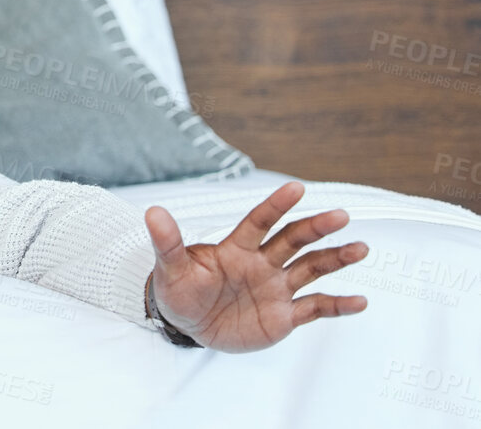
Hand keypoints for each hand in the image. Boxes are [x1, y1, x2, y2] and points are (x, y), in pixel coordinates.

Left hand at [146, 182, 367, 351]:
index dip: (276, 205)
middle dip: (315, 227)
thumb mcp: (170, 269)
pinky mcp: (283, 316)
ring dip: (335, 259)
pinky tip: (359, 301)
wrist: (186, 325)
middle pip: (293, 241)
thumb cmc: (179, 291)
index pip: (259, 221)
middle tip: (340, 215)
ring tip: (360, 248)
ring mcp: (275, 288)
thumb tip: (153, 212)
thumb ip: (167, 242)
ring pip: (311, 269)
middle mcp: (261, 263)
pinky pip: (315, 308)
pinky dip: (337, 305)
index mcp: (236, 248)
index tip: (296, 188)